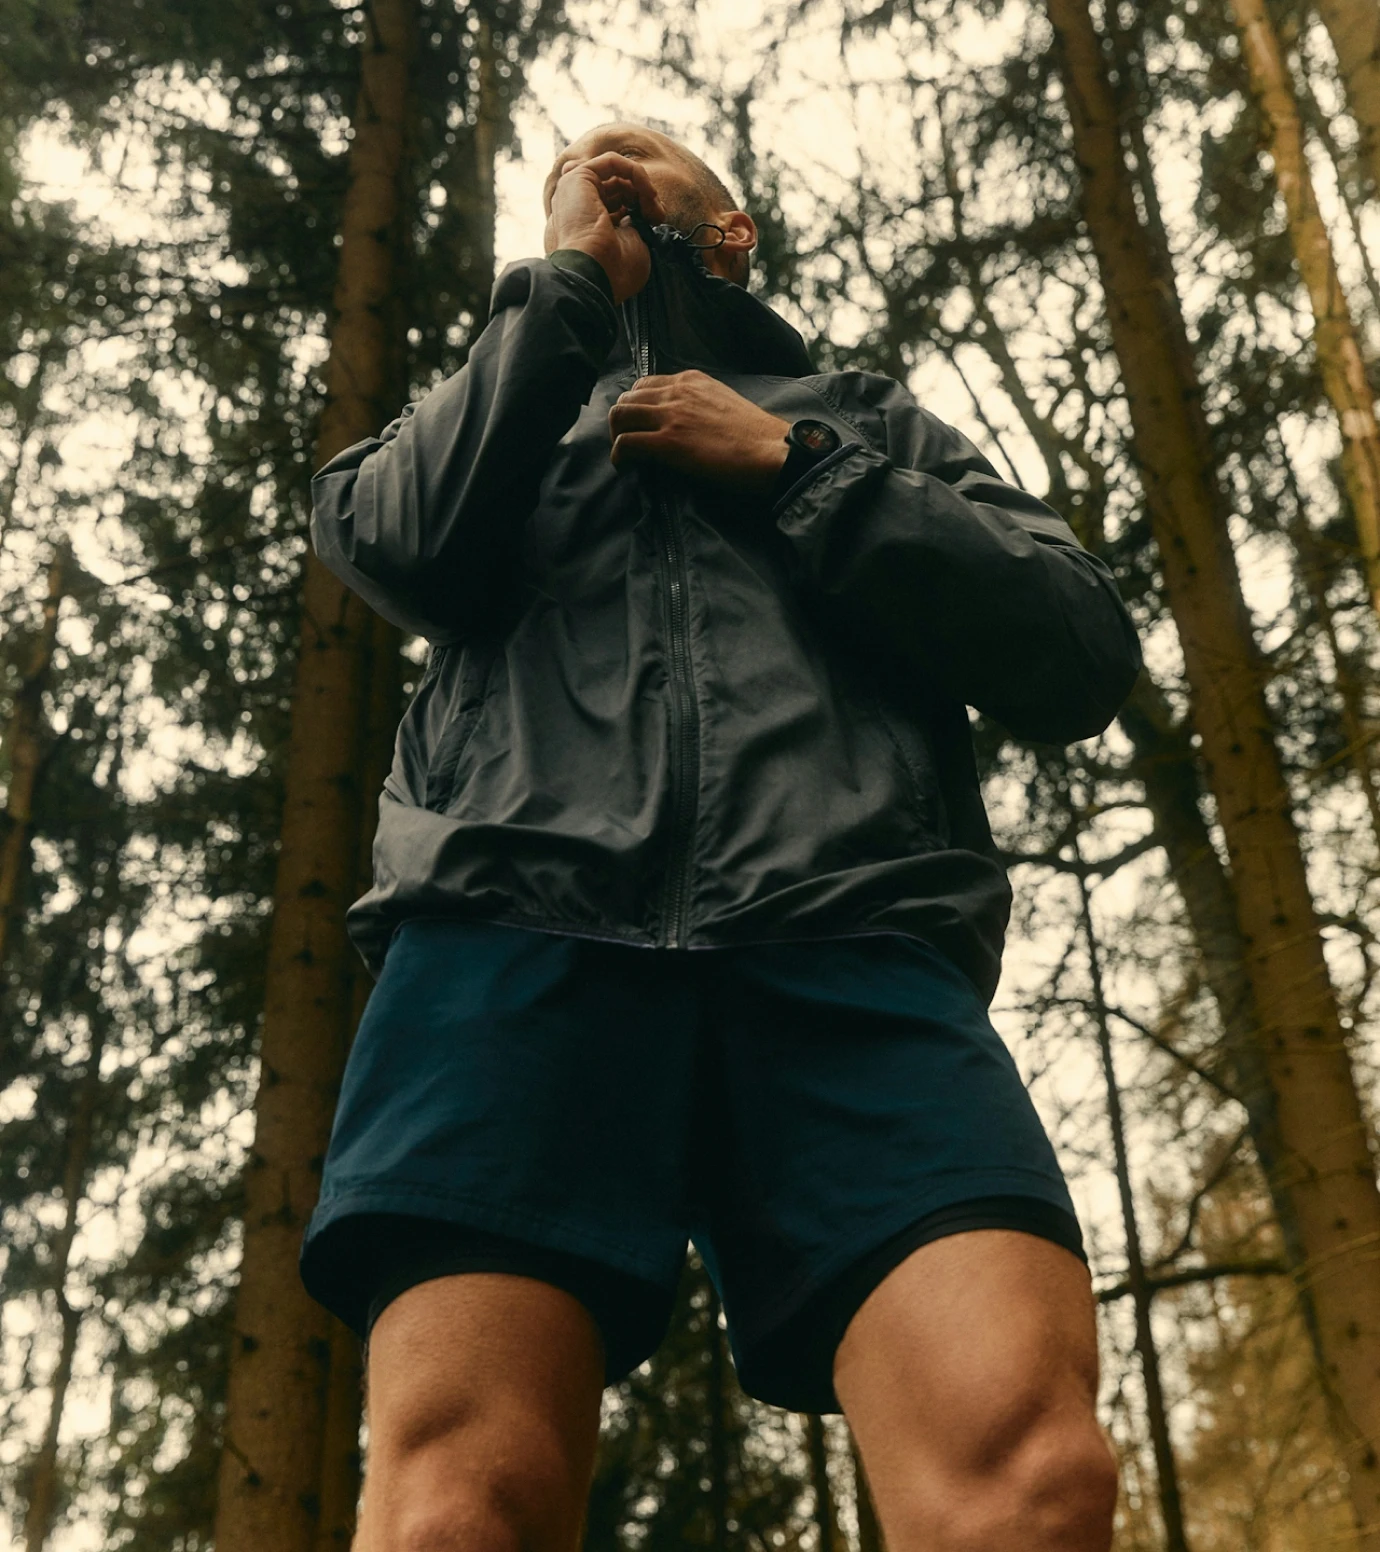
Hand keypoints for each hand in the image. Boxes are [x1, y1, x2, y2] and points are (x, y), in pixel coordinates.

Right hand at [546, 152, 667, 304]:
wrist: (595, 275)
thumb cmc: (613, 272)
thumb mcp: (632, 246)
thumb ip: (634, 225)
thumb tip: (642, 211)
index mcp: (585, 227)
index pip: (615, 205)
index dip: (638, 208)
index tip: (655, 222)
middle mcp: (577, 208)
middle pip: (617, 188)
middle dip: (643, 197)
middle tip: (658, 215)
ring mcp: (575, 191)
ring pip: (616, 174)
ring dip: (642, 186)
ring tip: (653, 207)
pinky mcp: (578, 177)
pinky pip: (612, 161)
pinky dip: (635, 172)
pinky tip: (647, 192)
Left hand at [609, 372, 790, 492]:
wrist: (772, 450)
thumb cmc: (755, 435)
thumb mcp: (723, 402)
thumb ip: (699, 403)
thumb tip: (685, 421)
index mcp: (691, 379)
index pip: (646, 383)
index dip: (637, 406)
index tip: (641, 424)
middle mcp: (677, 391)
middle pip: (627, 398)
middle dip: (622, 421)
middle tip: (629, 441)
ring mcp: (672, 415)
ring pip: (620, 416)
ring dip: (617, 436)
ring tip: (626, 455)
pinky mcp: (669, 443)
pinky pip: (627, 443)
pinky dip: (619, 455)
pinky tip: (626, 467)